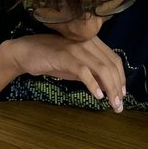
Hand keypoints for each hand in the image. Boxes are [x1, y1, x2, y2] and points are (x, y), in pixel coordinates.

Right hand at [6, 35, 125, 111]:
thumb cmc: (51, 59)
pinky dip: (93, 84)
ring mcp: (76, 48)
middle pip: (111, 66)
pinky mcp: (65, 56)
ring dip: (110, 89)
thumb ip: (92, 73)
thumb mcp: (76, 67)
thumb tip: (108, 87)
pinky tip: (97, 96)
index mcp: (92, 42)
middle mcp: (87, 42)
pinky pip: (84, 71)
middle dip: (118, 88)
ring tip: (112, 104)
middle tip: (119, 106)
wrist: (25, 53)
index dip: (122, 78)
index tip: (122, 94)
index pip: (114, 59)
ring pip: (101, 69)